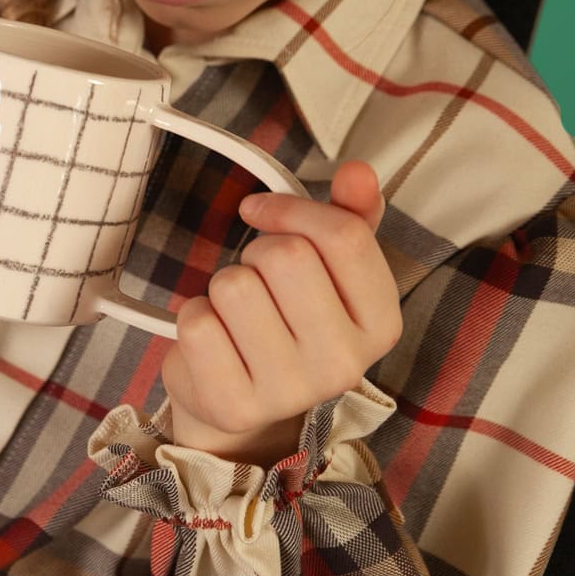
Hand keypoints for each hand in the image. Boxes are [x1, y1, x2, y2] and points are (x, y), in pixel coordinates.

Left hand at [161, 161, 401, 464]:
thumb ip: (350, 216)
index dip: (291, 209)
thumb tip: (359, 171)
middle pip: (285, 255)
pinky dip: (194, 316)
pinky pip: (197, 322)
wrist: (241, 402)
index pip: (345, 236)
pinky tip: (213, 340)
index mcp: (381, 323)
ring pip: (234, 286)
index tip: (261, 210)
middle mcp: (346, 364)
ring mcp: (291, 390)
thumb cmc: (284, 321)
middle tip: (255, 278)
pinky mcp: (235, 403)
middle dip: (255, 252)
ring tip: (236, 313)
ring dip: (222, 285)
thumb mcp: (326, 271)